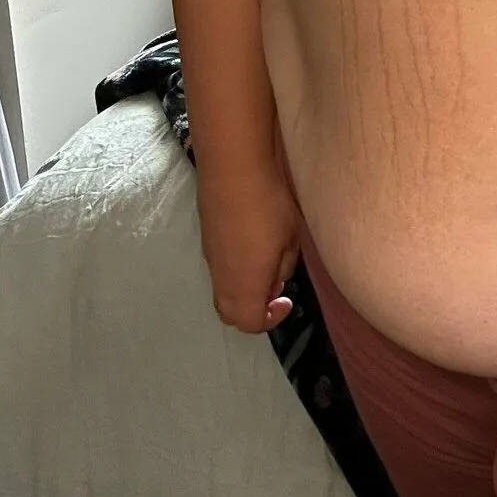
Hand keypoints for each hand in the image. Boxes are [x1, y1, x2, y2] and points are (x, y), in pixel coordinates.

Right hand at [196, 158, 301, 334]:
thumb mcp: (290, 241)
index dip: (271, 320)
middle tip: (274, 288)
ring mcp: (211, 260)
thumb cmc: (269, 208)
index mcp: (245, 287)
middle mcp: (222, 280)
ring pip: (222, 293)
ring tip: (264, 264)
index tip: (287, 300)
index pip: (251, 324)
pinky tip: (250, 246)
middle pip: (231, 315)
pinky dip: (234, 273)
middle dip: (253, 311)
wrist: (233, 172)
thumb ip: (283, 268)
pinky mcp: (206, 242)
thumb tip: (274, 279)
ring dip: (243, 291)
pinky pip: (218, 271)